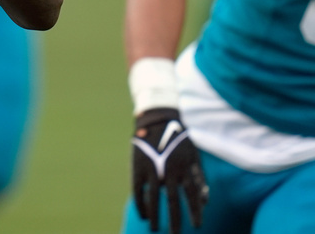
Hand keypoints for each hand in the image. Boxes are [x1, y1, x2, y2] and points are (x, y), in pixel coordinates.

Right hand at [132, 108, 207, 233]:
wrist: (157, 119)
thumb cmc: (179, 140)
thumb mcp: (194, 156)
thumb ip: (199, 178)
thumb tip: (205, 201)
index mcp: (184, 168)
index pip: (192, 195)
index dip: (195, 211)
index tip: (197, 226)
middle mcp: (169, 170)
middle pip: (172, 200)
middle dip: (174, 220)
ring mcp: (152, 169)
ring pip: (154, 197)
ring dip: (154, 215)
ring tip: (154, 228)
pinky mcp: (138, 166)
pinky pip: (138, 189)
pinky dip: (140, 202)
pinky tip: (142, 213)